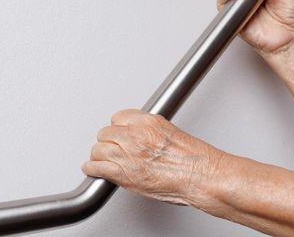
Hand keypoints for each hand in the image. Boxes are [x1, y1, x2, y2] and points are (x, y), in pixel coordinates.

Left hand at [82, 109, 222, 205]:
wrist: (201, 176)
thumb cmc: (195, 159)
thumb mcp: (172, 134)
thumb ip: (152, 133)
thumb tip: (144, 139)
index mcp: (148, 122)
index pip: (119, 117)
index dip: (117, 128)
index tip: (118, 134)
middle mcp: (135, 135)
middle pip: (106, 133)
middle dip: (108, 141)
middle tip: (111, 148)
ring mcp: (127, 153)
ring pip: (98, 149)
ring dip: (99, 155)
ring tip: (100, 159)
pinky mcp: (123, 173)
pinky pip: (96, 167)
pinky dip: (92, 169)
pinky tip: (93, 169)